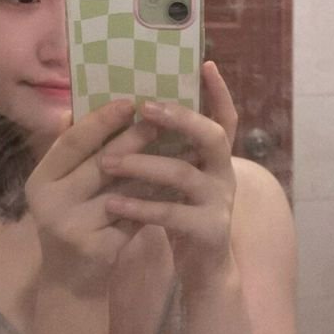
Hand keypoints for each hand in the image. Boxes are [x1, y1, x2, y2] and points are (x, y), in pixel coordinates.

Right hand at [25, 99, 158, 293]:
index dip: (100, 120)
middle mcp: (50, 202)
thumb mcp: (67, 187)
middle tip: (162, 120)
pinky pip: (136, 215)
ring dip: (154, 167)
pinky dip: (157, 198)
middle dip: (134, 139)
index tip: (128, 102)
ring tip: (179, 147)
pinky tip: (177, 184)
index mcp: (40, 180)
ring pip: (123, 189)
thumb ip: (82, 154)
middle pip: (100, 163)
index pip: (71, 142)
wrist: (71, 281)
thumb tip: (111, 105)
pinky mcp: (98, 247)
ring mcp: (72, 227)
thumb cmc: (75, 220)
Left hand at [100, 61, 237, 280]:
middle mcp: (225, 174)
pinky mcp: (208, 230)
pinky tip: (112, 203)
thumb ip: (167, 151)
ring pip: (184, 174)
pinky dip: (140, 206)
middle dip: (180, 118)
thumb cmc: (182, 215)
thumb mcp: (178, 180)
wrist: (204, 269)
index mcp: (217, 159)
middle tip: (144, 107)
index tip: (206, 64)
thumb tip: (128, 112)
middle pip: (212, 136)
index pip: (226, 118)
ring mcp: (219, 202)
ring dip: (143, 164)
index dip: (220, 92)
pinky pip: (172, 213)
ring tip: (107, 162)